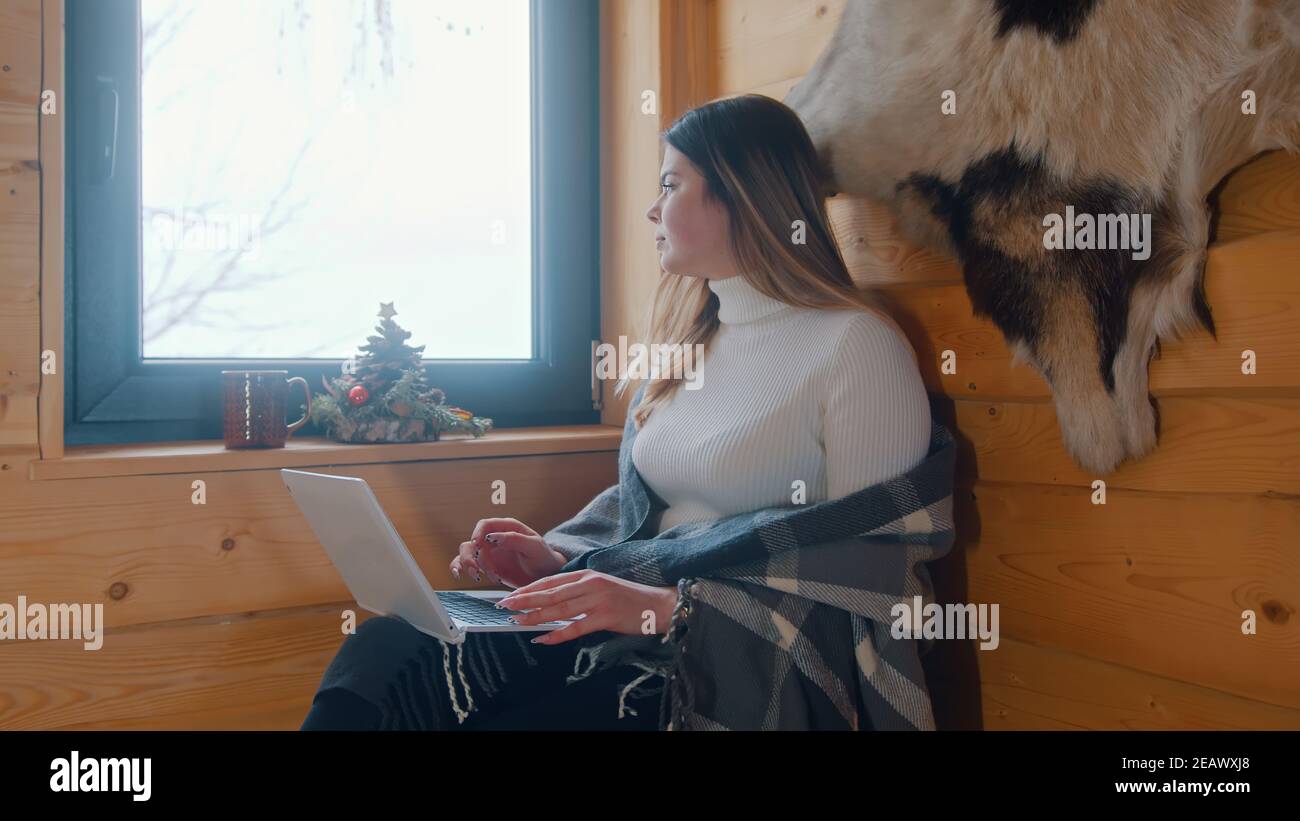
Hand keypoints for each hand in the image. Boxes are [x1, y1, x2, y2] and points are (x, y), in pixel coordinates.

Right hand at [451, 517, 565, 588]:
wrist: (546, 575)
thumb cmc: (543, 557)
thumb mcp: (534, 547)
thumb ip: (514, 539)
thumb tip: (493, 536)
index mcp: (507, 527)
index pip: (485, 525)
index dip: (477, 534)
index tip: (478, 547)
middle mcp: (495, 538)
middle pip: (472, 541)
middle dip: (470, 554)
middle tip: (476, 568)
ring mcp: (490, 552)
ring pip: (468, 554)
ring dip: (468, 564)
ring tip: (478, 576)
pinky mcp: (488, 566)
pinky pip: (469, 565)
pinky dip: (464, 569)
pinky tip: (467, 576)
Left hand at [495, 570, 677, 644]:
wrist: (659, 604)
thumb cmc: (630, 599)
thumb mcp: (602, 587)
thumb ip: (579, 592)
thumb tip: (553, 604)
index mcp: (587, 575)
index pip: (551, 581)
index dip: (529, 588)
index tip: (511, 595)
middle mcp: (590, 584)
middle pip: (551, 593)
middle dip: (525, 600)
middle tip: (505, 606)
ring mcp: (598, 600)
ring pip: (560, 609)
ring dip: (536, 617)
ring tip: (518, 622)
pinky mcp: (606, 617)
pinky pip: (576, 627)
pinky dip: (558, 634)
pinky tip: (544, 639)